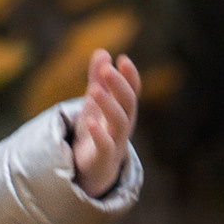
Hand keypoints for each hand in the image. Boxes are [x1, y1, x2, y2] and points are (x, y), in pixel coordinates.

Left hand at [70, 49, 141, 198]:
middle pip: (128, 103)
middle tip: (107, 69)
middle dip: (119, 85)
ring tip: (94, 90)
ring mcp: (116, 142)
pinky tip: (90, 121)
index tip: (122, 58)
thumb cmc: (98, 133)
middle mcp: (124, 124)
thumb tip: (102, 52)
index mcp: (124, 110)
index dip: (130, 76)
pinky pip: (105, 145)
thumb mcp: (95, 104)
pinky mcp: (104, 158)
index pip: (133, 90)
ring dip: (109, 105)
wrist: (94, 171)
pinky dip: (99, 133)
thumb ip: (98, 80)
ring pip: (120, 122)